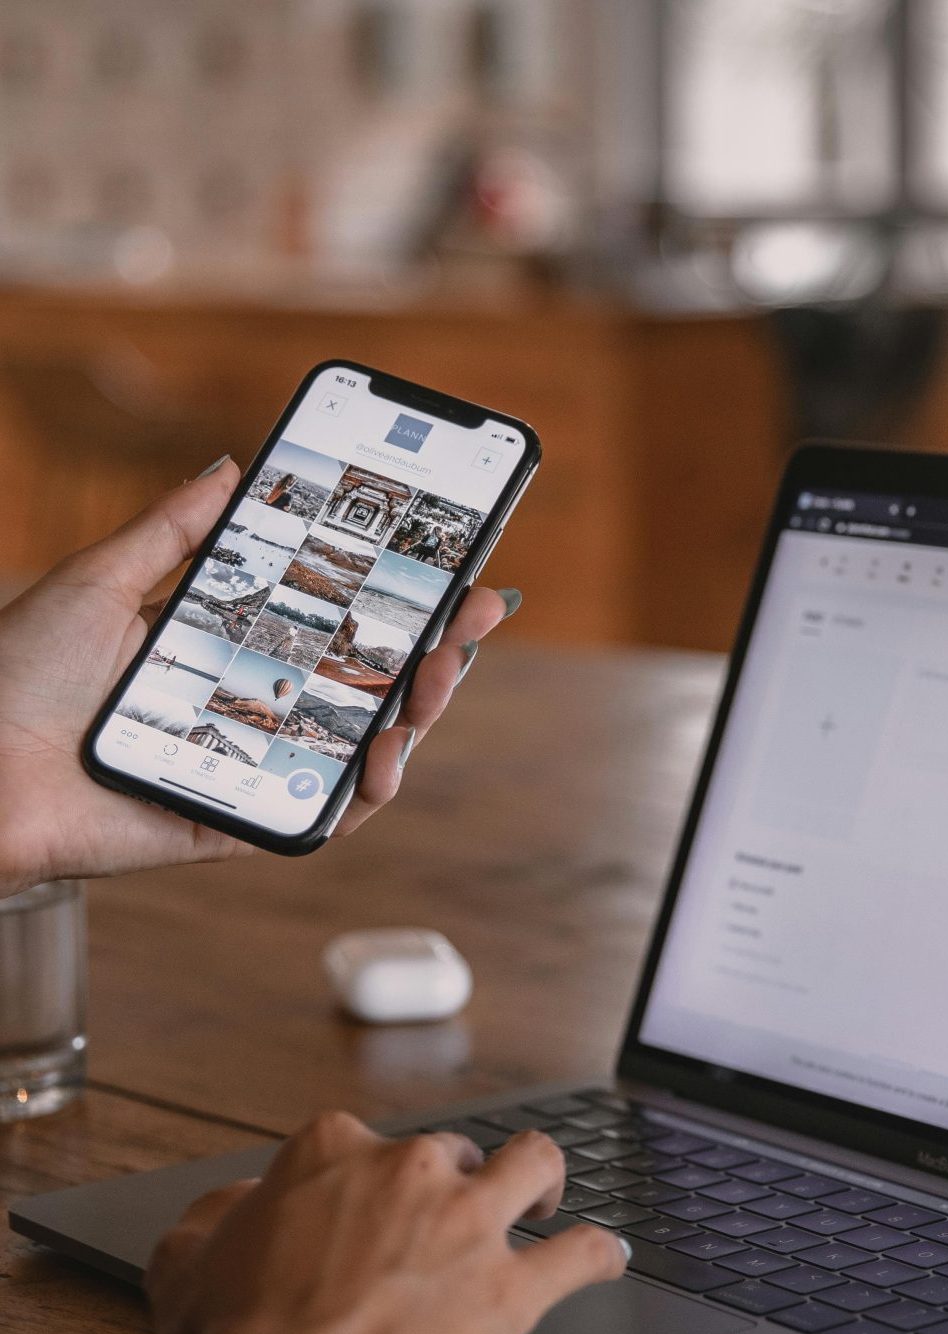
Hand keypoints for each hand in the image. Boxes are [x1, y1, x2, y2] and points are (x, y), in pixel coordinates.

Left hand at [0, 459, 514, 894]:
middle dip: (437, 651)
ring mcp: (255, 769)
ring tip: (439, 678)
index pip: (337, 625)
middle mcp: (254, 710)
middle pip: (369, 685)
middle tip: (474, 616)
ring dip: (418, 715)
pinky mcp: (242, 824)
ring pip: (363, 748)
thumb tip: (234, 467)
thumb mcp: (101, 581)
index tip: (454, 570)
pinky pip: (322, 814)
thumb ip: (173, 530)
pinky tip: (387, 757)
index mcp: (231, 652)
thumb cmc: (16, 677)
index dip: (401, 602)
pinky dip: (365, 792)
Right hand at [146, 1112, 625, 1333]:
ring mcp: (469, 1226)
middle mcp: (410, 1172)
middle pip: (452, 1154)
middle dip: (452, 1185)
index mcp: (333, 1154)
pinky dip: (600, 1254)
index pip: (363, 1144)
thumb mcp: (188, 1264)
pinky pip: (580, 1254)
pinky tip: (609, 1259)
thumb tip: (238, 1206)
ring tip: (545, 1202)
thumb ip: (221, 1219)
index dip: (366, 1181)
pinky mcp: (511, 1290)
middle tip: (442, 1231)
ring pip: (537, 1166)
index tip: (367, 1210)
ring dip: (545, 1181)